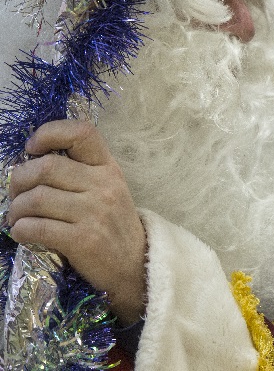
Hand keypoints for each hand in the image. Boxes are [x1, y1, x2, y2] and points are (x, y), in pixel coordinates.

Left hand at [7, 119, 146, 324]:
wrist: (136, 264)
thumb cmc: (113, 225)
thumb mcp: (107, 189)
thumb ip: (79, 172)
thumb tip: (30, 163)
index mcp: (108, 168)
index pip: (82, 132)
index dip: (50, 133)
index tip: (33, 149)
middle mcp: (104, 185)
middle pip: (45, 167)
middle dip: (18, 180)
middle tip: (16, 194)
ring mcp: (95, 213)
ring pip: (36, 199)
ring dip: (16, 210)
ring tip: (18, 218)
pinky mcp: (83, 240)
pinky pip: (36, 227)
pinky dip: (21, 230)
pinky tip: (24, 233)